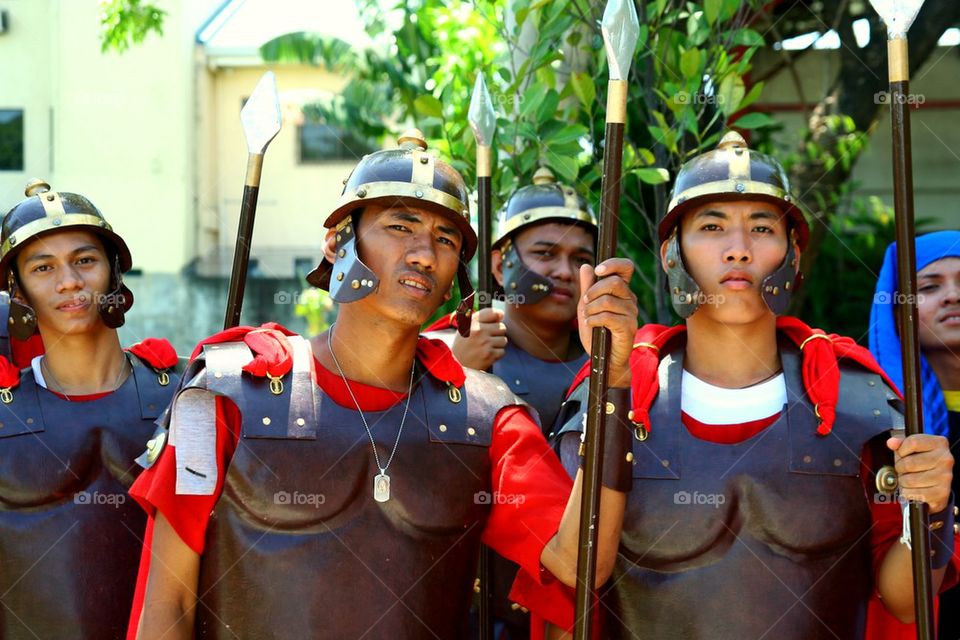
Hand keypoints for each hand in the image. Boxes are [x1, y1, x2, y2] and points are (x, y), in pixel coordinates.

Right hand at [451, 307, 507, 369]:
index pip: (493, 312)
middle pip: (502, 327)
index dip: (498, 316)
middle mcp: (479, 331)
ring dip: (498, 345)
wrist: (455, 364)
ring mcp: (485, 343)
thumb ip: (482, 317)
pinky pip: (502, 351)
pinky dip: (496, 354)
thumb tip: (502, 314)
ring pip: (504, 340)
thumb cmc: (462, 345)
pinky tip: (487, 354)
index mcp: (472, 322)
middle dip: (497, 333)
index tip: (497, 320)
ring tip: (487, 347)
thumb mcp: (465, 327)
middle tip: (488, 338)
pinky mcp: (489, 355)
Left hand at [577, 258, 637, 388]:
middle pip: (615, 282)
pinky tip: (591, 325)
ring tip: (587, 318)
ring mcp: (631, 313)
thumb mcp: (587, 306)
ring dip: (591, 309)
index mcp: (621, 291)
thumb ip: (587, 287)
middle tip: (585, 302)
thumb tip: (586, 266)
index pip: (626, 267)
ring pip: (608, 300)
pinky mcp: (629, 327)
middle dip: (593, 291)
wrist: (604, 358)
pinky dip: (594, 320)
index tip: (598, 270)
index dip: (613, 264)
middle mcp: (629, 299)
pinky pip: (608, 316)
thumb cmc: (597, 332)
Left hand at [887, 434, 953, 513]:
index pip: (913, 442)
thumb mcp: (911, 448)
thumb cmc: (921, 463)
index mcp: (939, 443)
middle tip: (904, 469)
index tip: (902, 454)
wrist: (936, 484)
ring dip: (903, 481)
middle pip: (909, 463)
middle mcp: (945, 459)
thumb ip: (900, 443)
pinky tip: (912, 488)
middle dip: (900, 467)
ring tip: (908, 479)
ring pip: (910, 480)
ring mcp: (945, 476)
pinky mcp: (942, 492)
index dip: (901, 450)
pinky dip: (907, 492)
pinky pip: (914, 493)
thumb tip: (892, 443)